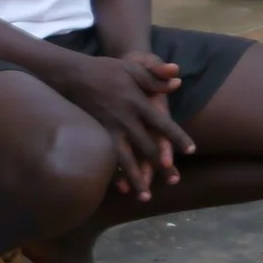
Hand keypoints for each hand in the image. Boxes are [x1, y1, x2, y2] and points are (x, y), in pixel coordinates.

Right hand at [50, 51, 192, 200]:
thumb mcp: (132, 66)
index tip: (191, 150)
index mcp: (137, 103)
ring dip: (137, 178)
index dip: (177, 137)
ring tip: (145, 196)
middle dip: (161, 166)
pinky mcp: (95, 135)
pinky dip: (114, 175)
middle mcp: (125, 120)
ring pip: (126, 159)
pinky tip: (120, 189)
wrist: (71, 75)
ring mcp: (108, 129)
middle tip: (174, 180)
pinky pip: (107, 158)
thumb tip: (178, 80)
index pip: (162, 123)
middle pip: (147, 147)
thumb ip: (155, 76)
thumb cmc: (104, 70)